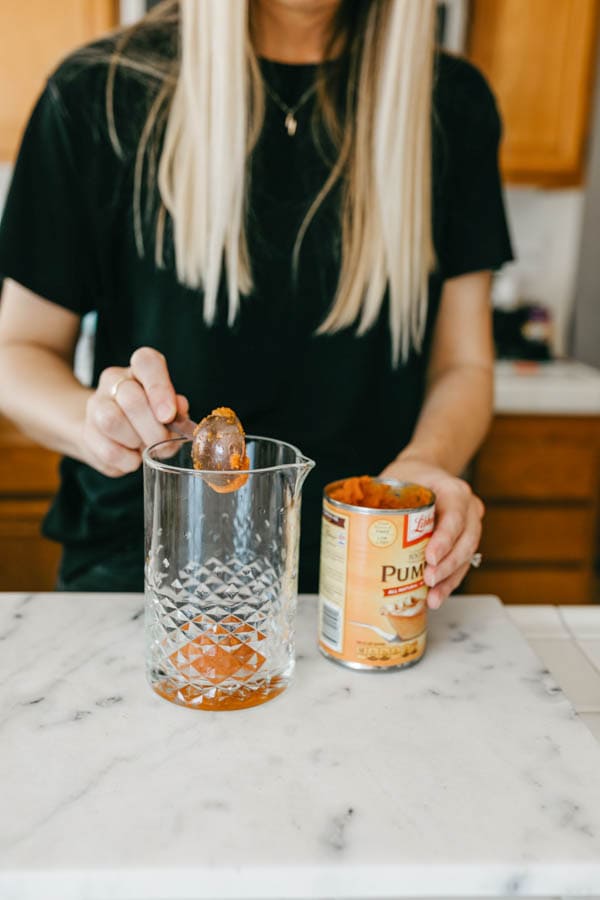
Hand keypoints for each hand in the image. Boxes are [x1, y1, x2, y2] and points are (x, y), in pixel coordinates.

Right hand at [82, 347, 188, 476]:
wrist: (111, 435)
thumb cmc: (150, 420)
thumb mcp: (169, 411)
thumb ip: (177, 409)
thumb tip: (179, 407)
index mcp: (139, 369)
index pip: (146, 362)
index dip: (159, 388)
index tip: (169, 415)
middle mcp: (114, 380)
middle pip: (131, 399)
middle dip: (153, 429)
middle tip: (163, 442)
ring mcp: (96, 405)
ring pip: (112, 421)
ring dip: (136, 442)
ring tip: (145, 448)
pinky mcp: (86, 433)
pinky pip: (107, 450)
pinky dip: (127, 460)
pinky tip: (133, 458)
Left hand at [379, 456, 483, 608]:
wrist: (426, 473)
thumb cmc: (411, 477)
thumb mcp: (397, 477)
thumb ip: (379, 497)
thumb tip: (345, 520)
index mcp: (453, 490)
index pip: (454, 516)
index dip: (444, 539)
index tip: (430, 557)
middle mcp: (468, 508)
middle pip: (465, 541)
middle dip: (447, 565)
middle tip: (428, 579)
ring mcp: (470, 526)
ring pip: (467, 556)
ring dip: (450, 579)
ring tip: (433, 597)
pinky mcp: (464, 542)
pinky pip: (461, 564)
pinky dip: (449, 581)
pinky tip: (436, 596)